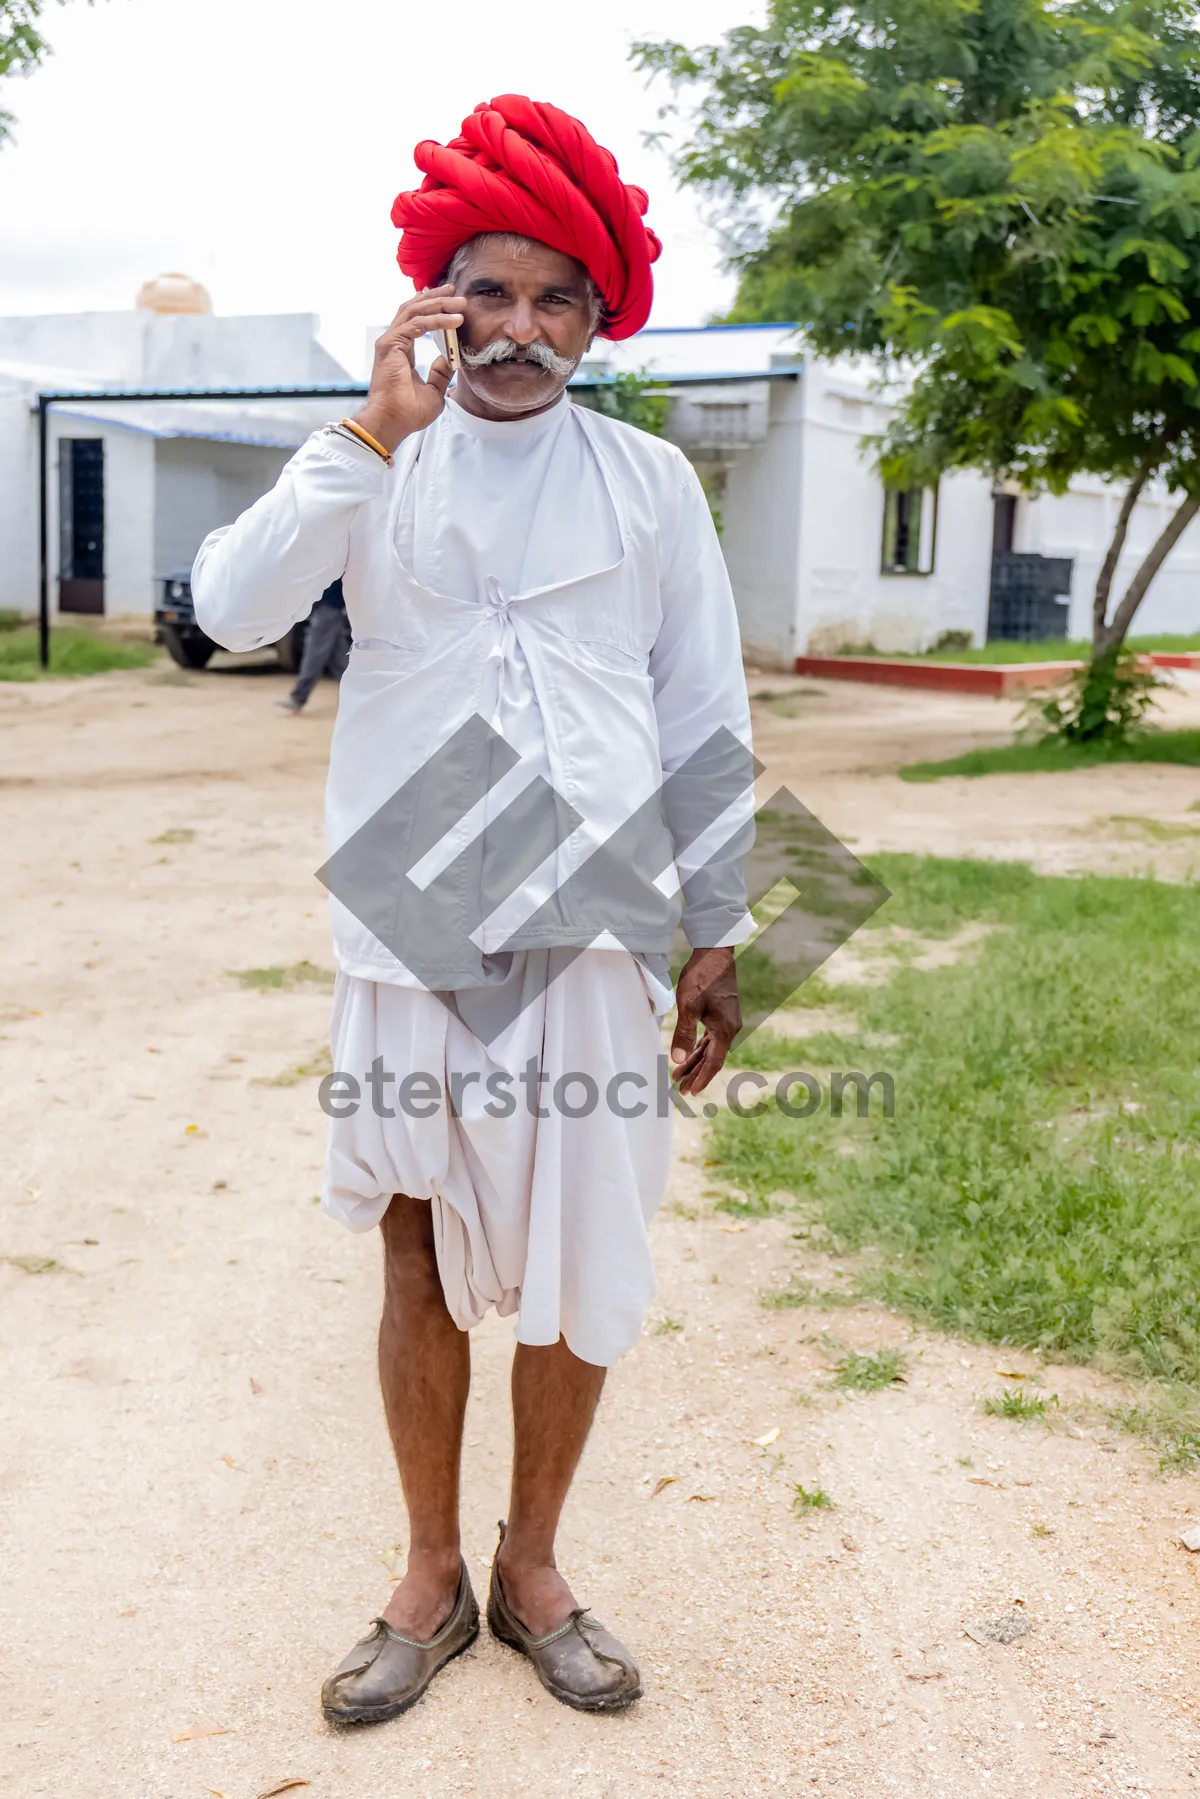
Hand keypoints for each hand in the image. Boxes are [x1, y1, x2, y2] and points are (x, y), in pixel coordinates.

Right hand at [353, 285, 464, 452]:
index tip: (452, 302)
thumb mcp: (434, 390)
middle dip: (437, 298)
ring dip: (439, 304)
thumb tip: (449, 359)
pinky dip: (437, 320)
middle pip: (414, 309)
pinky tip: (454, 320)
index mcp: (401, 350)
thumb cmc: (408, 412)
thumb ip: (440, 373)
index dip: (433, 308)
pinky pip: (417, 324)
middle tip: (457, 292)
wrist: (394, 422)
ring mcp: (390, 342)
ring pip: (415, 311)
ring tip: (459, 302)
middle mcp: (393, 342)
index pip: (416, 320)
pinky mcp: (391, 345)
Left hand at [670, 946, 741, 1095]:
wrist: (716, 953)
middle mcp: (730, 1028)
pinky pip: (712, 1037)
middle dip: (696, 1074)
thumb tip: (678, 1059)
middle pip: (713, 1058)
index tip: (690, 1092)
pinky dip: (700, 1047)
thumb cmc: (702, 977)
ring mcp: (728, 1021)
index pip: (714, 1062)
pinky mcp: (723, 1013)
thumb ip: (684, 1034)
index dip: (701, 1078)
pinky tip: (691, 1053)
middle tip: (681, 1089)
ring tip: (679, 1074)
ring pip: (711, 1048)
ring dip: (696, 1060)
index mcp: (724, 1030)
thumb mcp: (689, 1005)